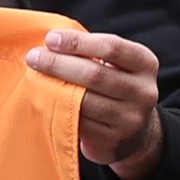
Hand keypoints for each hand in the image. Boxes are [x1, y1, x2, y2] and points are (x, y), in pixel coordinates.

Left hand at [26, 25, 168, 179]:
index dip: (78, 42)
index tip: (50, 39)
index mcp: (145, 64)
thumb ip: (93, 51)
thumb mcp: (117, 65)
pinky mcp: (112, 141)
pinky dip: (59, 109)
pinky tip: (44, 99)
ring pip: (85, 101)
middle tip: (33, 57)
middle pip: (95, 74)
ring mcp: (130, 119)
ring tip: (34, 76)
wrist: (136, 133)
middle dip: (58, 63)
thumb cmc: (116, 86)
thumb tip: (51, 42)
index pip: (111, 47)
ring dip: (54, 87)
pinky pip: (79, 122)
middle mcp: (143, 91)